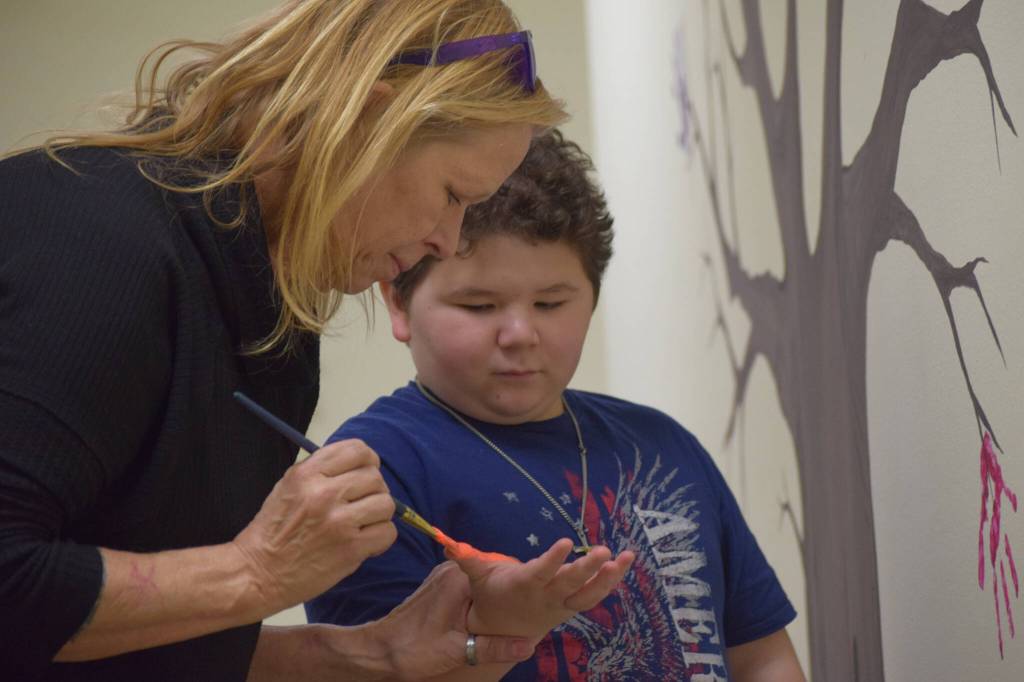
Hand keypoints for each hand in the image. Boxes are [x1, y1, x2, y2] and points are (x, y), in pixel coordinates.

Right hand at [231, 439, 396, 612]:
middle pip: (375, 477)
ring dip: (379, 514)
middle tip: (362, 503)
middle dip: (373, 490)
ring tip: (363, 523)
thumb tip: (360, 464)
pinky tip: (365, 542)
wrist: (258, 573)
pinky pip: (387, 532)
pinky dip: (381, 538)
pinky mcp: (350, 549)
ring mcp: (339, 522)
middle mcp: (324, 494)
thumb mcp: (288, 486)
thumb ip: (321, 470)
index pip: (358, 450)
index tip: (365, 471)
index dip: (368, 461)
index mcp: (307, 474)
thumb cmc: (274, 531)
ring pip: (386, 504)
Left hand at [362, 562, 537, 679]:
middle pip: (492, 575)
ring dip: (495, 596)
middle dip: (509, 591)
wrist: (378, 650)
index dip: (519, 584)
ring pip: (480, 582)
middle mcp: (451, 572)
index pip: (500, 571)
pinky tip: (491, 615)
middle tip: (530, 608)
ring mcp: (443, 577)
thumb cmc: (414, 650)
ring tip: (516, 612)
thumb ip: (494, 647)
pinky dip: (481, 599)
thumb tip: (528, 645)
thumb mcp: (457, 652)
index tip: (536, 595)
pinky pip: (469, 588)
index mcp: (458, 581)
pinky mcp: (437, 587)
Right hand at [447, 538, 634, 637]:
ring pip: (590, 593)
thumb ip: (467, 559)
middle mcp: (546, 596)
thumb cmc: (491, 594)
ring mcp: (563, 603)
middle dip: (587, 568)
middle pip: (570, 584)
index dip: (553, 560)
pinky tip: (626, 562)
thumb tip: (449, 544)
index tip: (566, 543)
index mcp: (524, 586)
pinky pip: (596, 594)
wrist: (504, 629)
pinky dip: (612, 579)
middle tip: (604, 551)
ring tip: (626, 557)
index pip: (540, 572)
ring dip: (610, 577)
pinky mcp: (573, 604)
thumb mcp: (477, 577)